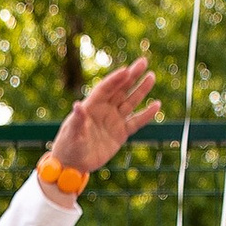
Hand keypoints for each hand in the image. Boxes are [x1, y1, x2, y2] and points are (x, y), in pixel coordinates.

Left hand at [46, 58, 158, 183]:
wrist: (73, 164)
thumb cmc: (68, 146)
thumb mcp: (72, 133)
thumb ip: (78, 120)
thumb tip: (77, 105)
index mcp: (91, 106)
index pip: (105, 89)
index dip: (115, 79)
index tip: (126, 70)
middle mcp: (104, 110)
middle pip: (120, 89)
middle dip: (132, 76)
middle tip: (143, 62)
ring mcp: (113, 121)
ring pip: (130, 102)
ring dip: (141, 90)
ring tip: (151, 77)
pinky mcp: (121, 133)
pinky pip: (136, 122)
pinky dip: (146, 114)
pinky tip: (156, 105)